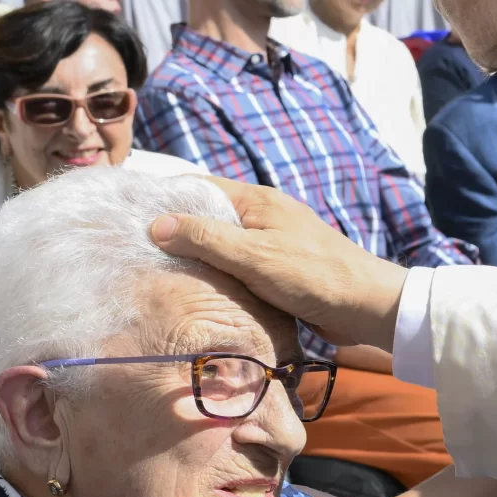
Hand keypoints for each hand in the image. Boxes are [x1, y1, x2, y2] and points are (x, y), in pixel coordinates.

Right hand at [150, 180, 409, 349]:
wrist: (366, 308)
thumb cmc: (312, 276)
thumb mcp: (252, 255)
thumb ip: (205, 238)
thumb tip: (156, 224)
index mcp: (258, 201)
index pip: (200, 188)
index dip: (166, 198)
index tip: (130, 212)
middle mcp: (263, 216)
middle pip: (208, 217)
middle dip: (176, 229)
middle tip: (135, 246)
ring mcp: (272, 244)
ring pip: (222, 245)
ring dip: (197, 256)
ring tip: (155, 269)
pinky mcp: (279, 271)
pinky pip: (238, 267)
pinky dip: (218, 275)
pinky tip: (196, 289)